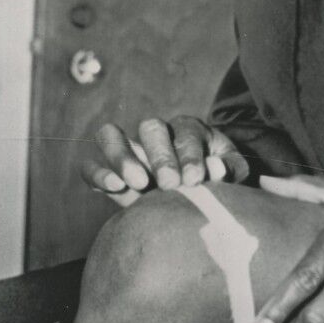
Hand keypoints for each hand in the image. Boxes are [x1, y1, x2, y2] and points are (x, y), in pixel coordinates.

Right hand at [80, 115, 249, 207]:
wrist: (198, 194)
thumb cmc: (217, 179)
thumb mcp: (232, 172)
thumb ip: (229, 169)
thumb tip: (216, 168)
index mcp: (189, 130)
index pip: (186, 134)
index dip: (190, 156)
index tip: (194, 179)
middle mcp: (156, 135)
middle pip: (150, 128)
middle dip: (160, 157)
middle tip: (170, 184)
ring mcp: (130, 151)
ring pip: (110, 135)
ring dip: (122, 156)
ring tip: (138, 183)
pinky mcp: (111, 172)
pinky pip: (91, 166)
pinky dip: (97, 174)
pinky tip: (115, 188)